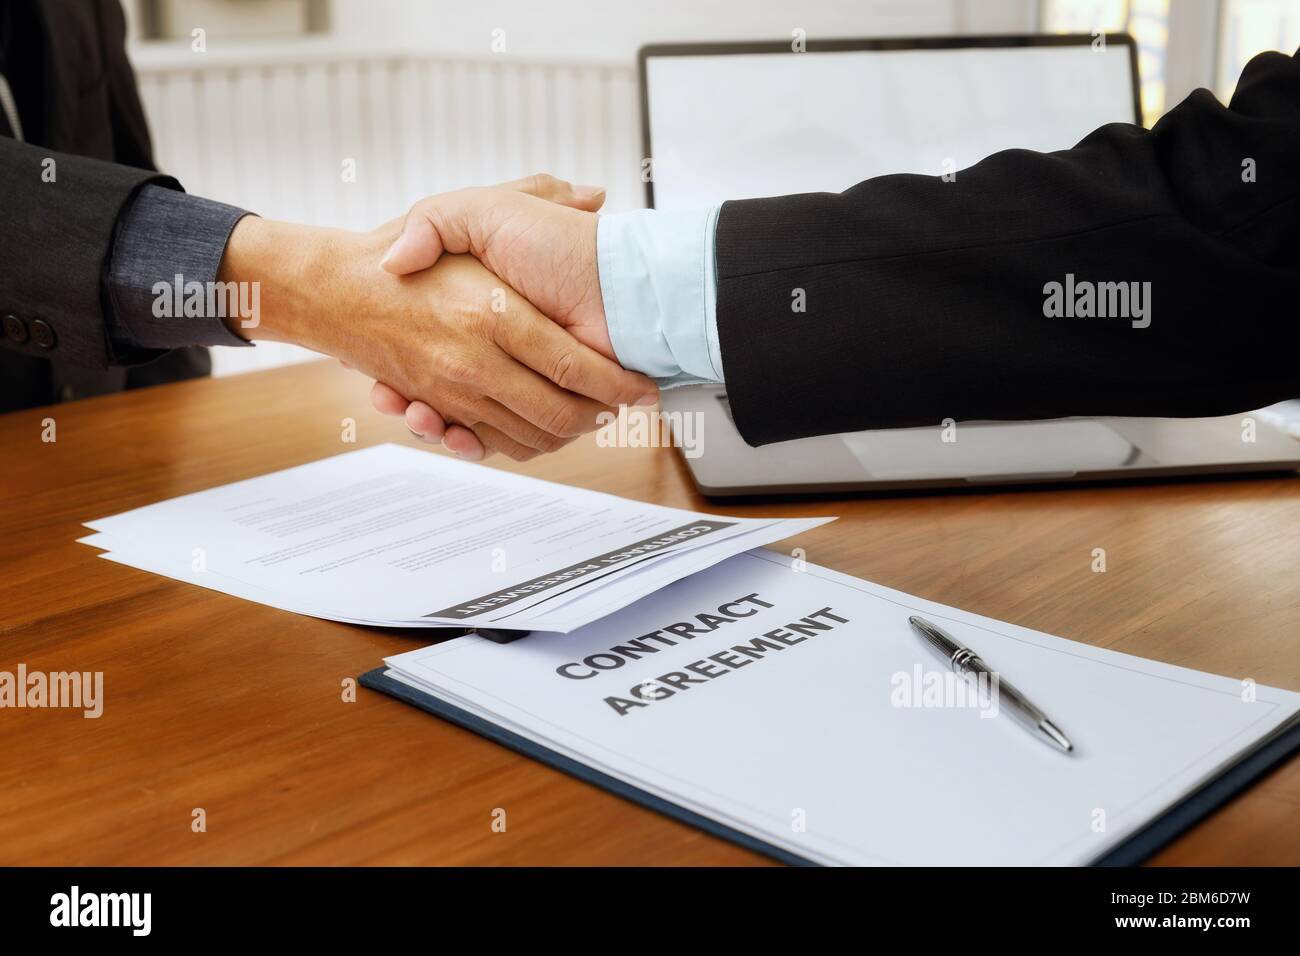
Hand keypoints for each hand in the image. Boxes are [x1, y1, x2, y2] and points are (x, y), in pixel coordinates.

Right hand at [217, 209, 656, 461]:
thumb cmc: (406, 247)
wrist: (332, 290)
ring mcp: (455, 392)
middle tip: (616, 410)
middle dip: (595, 418)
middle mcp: (477, 360)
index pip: (572, 365)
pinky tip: (522, 429)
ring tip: (584, 418)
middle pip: (558, 413)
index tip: (641, 389)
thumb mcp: (469, 206)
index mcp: (496, 313)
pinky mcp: (437, 410)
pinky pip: (485, 443)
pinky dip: (506, 445)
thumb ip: (533, 194)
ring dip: (560, 435)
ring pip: (526, 436)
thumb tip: (594, 194)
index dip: (614, 383)